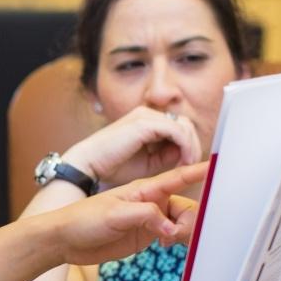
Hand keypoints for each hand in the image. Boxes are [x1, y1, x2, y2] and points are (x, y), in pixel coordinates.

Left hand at [49, 161, 207, 265]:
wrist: (65, 240)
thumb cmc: (82, 219)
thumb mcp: (113, 215)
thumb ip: (145, 216)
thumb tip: (171, 227)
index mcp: (143, 190)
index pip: (176, 178)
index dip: (198, 171)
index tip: (219, 167)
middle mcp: (151, 202)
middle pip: (186, 206)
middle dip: (192, 218)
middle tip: (179, 233)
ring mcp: (149, 219)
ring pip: (182, 222)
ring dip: (186, 231)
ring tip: (171, 241)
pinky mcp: (146, 235)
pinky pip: (172, 234)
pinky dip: (178, 240)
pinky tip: (168, 245)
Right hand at [63, 106, 202, 186]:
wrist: (89, 165)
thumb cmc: (113, 166)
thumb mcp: (148, 162)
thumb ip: (166, 155)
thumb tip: (185, 153)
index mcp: (146, 121)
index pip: (178, 127)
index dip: (188, 145)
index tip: (187, 164)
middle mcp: (147, 114)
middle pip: (184, 124)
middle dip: (192, 145)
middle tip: (191, 165)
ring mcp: (146, 116)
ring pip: (183, 126)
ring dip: (191, 146)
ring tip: (187, 164)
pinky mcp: (144, 123)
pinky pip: (176, 130)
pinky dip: (185, 145)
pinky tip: (183, 161)